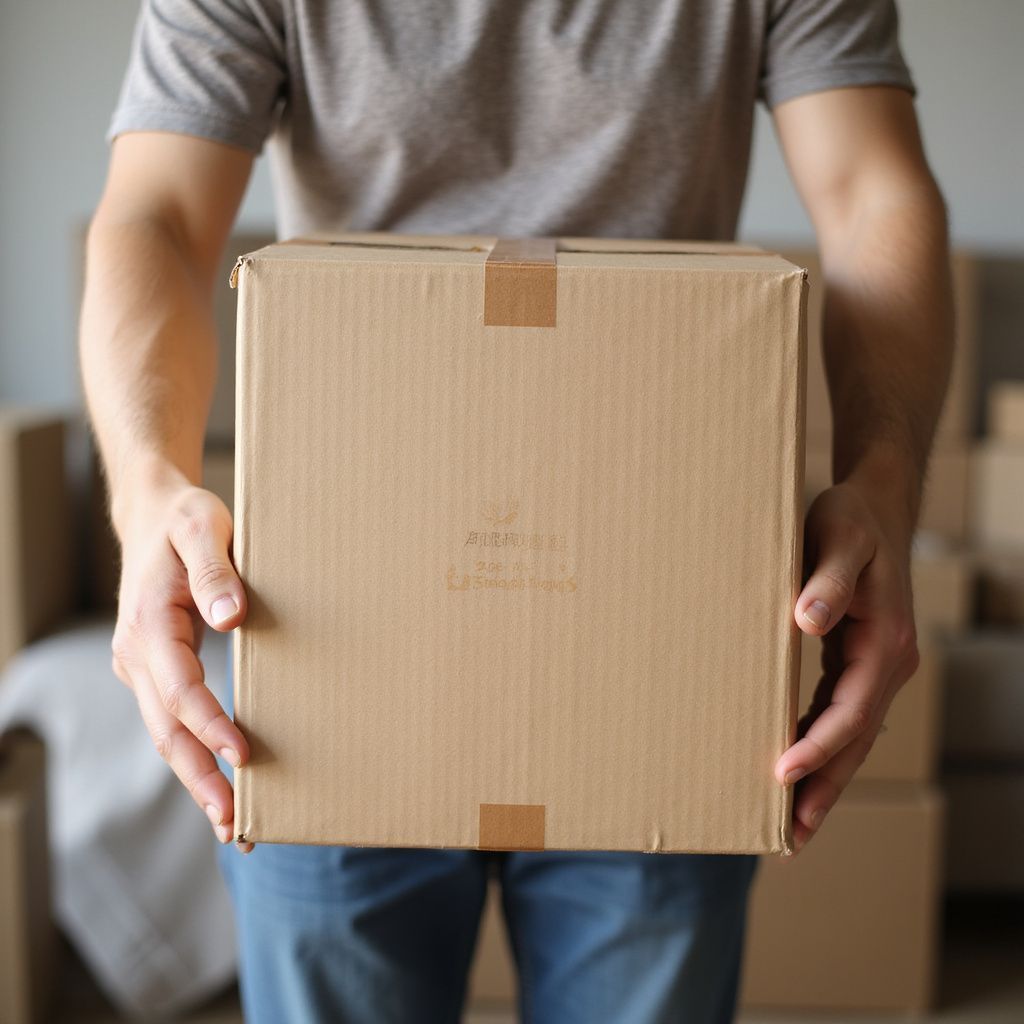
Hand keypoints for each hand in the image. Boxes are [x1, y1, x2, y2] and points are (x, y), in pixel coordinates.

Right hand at [110, 473, 253, 852]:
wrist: (153, 516)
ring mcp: (142, 667)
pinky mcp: (155, 672)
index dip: (209, 725)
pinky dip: (194, 755)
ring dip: (196, 778)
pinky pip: (172, 721)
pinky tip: (222, 780)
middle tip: (235, 824)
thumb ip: (215, 570)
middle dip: (200, 778)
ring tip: (232, 823)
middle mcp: (137, 654)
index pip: (179, 689)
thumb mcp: (203, 526)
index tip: (243, 756)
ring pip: (166, 734)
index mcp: (149, 623)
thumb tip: (230, 618)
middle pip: (166, 730)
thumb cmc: (185, 519)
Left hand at [775, 478, 919, 855]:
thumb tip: (810, 620)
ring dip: (825, 777)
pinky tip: (796, 764)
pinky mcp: (860, 661)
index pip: (850, 712)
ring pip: (851, 734)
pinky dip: (821, 744)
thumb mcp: (837, 536)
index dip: (817, 747)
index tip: (782, 777)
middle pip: (855, 740)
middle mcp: (888, 662)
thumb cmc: (850, 519)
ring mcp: (877, 665)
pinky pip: (842, 714)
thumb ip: (826, 578)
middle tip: (791, 838)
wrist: (874, 506)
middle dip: (825, 788)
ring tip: (792, 823)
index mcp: (883, 641)